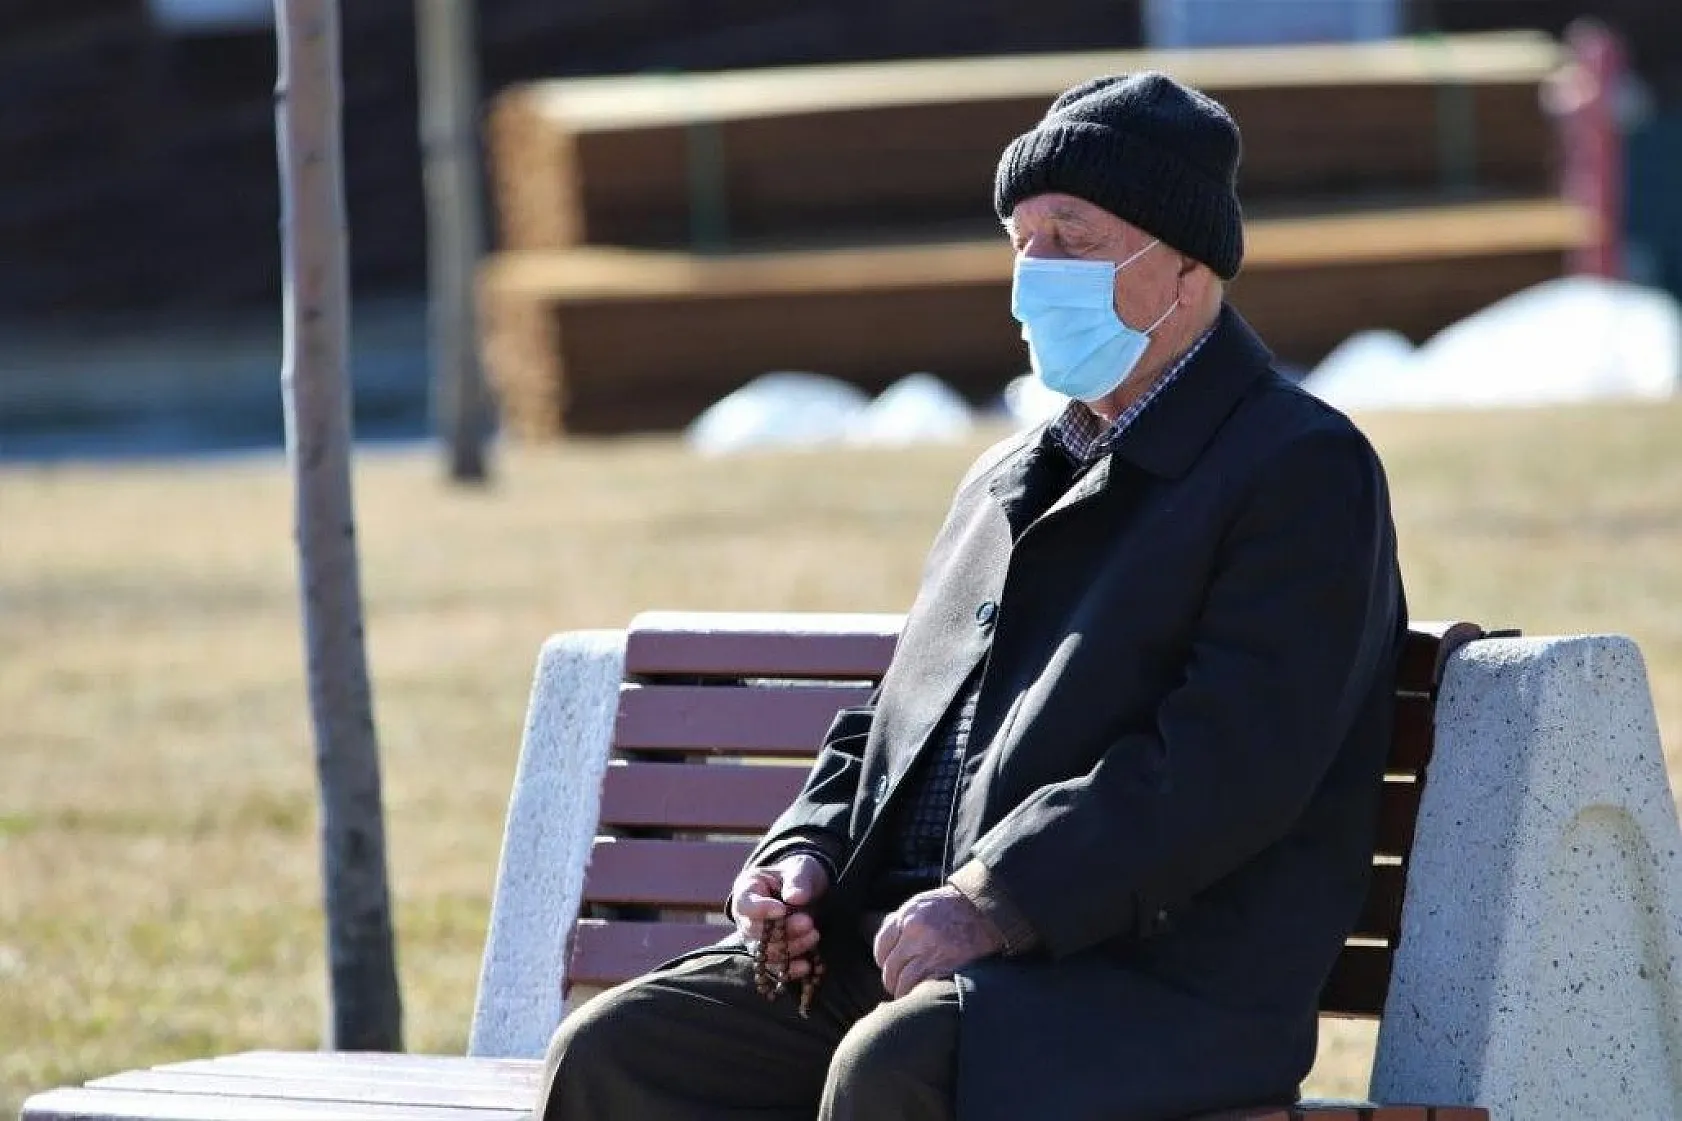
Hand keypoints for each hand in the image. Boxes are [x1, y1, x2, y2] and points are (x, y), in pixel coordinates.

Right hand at [729, 853, 829, 979]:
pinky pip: (775, 967)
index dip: (761, 910)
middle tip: (808, 922)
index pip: (745, 904)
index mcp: (747, 889)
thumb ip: (798, 880)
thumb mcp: (801, 869)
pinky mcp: (770, 953)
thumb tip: (795, 898)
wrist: (807, 891)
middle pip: (755, 931)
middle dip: (782, 930)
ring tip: (815, 935)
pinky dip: (790, 969)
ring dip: (791, 948)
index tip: (782, 910)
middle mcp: (745, 917)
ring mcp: (756, 938)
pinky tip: (807, 966)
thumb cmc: (799, 875)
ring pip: (766, 952)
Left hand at [872, 885, 1003, 997]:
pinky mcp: (945, 967)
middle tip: (897, 986)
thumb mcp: (926, 903)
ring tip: (909, 994)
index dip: (883, 959)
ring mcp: (930, 951)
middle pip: (891, 966)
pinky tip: (923, 995)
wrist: (988, 910)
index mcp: (908, 915)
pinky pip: (923, 987)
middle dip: (892, 979)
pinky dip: (920, 993)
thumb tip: (890, 940)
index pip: (882, 944)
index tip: (889, 966)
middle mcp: (915, 932)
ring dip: (904, 991)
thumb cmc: (958, 906)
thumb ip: (906, 919)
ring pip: (903, 980)